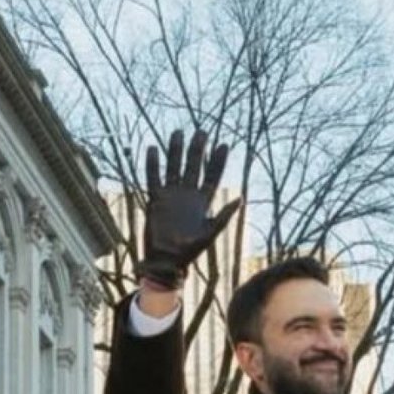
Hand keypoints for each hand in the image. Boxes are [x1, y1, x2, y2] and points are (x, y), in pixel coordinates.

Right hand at [138, 129, 237, 290]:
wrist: (166, 261)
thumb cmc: (189, 251)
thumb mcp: (210, 234)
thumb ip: (223, 216)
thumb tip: (240, 199)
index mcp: (202, 202)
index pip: (212, 176)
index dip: (218, 161)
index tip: (223, 144)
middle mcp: (187, 195)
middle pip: (194, 166)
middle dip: (198, 150)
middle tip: (202, 132)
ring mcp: (171, 196)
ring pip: (174, 167)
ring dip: (175, 151)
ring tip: (178, 133)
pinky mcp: (156, 199)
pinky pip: (153, 178)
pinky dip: (153, 164)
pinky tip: (153, 149)